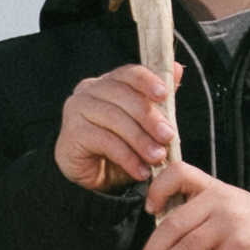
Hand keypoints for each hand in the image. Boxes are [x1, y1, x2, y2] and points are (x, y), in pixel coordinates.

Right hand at [54, 60, 182, 195]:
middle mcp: (88, 91)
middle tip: (168, 137)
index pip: (128, 73)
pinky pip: (104, 141)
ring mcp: (76, 110)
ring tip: (157, 158)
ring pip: (114, 118)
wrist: (98, 180)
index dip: (147, 81)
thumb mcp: (145, 125)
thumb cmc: (122, 148)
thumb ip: (159, 100)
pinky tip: (140, 170)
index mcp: (108, 83)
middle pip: (123, 95)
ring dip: (140, 140)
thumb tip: (178, 69)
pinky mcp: (71, 133)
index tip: (164, 94)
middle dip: (149, 117)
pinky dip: (127, 157)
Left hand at [139, 166, 249, 249]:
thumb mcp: (214, 202)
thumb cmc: (233, 218)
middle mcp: (217, 201)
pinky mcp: (241, 249)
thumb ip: (187, 211)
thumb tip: (153, 247)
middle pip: (173, 225)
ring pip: (187, 249)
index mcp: (206, 187)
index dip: (158, 189)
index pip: (179, 173)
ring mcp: (229, 225)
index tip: (148, 210)